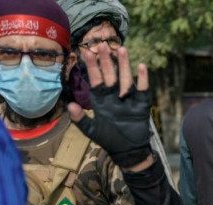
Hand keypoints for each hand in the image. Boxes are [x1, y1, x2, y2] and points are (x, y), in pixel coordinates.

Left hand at [67, 44, 151, 170]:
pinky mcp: (141, 106)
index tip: (87, 53)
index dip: (92, 67)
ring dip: (124, 65)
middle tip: (103, 45)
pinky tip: (141, 67)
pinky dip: (142, 80)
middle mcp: (114, 97)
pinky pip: (143, 90)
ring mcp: (128, 100)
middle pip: (110, 75)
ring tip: (122, 49)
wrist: (128, 151)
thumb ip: (80, 119)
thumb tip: (69, 105)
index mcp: (102, 100)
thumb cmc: (109, 140)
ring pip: (125, 79)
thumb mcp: (91, 131)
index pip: (96, 80)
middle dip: (107, 61)